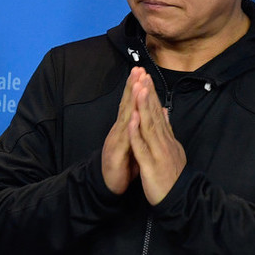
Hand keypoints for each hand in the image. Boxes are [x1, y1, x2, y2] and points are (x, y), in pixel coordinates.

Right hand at [101, 68, 141, 194]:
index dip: (136, 88)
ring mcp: (116, 140)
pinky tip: (132, 116)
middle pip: (126, 105)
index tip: (143, 72)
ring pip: (125, 117)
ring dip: (130, 100)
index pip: (131, 104)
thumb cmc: (122, 164)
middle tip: (138, 69)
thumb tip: (145, 114)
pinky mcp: (116, 153)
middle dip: (132, 86)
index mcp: (125, 127)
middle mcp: (119, 130)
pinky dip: (128, 127)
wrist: (109, 184)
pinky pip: (123, 139)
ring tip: (136, 84)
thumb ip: (138, 129)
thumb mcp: (132, 143)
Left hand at [128, 72, 185, 204]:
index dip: (151, 95)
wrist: (180, 198)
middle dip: (148, 94)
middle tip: (143, 75)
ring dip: (144, 107)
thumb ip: (168, 131)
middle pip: (154, 115)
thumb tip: (164, 111)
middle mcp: (164, 142)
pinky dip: (137, 134)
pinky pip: (142, 148)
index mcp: (167, 138)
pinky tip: (132, 120)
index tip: (146, 78)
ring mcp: (158, 153)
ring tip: (139, 89)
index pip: (158, 113)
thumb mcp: (173, 149)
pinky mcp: (151, 165)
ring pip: (149, 127)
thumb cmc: (173, 176)